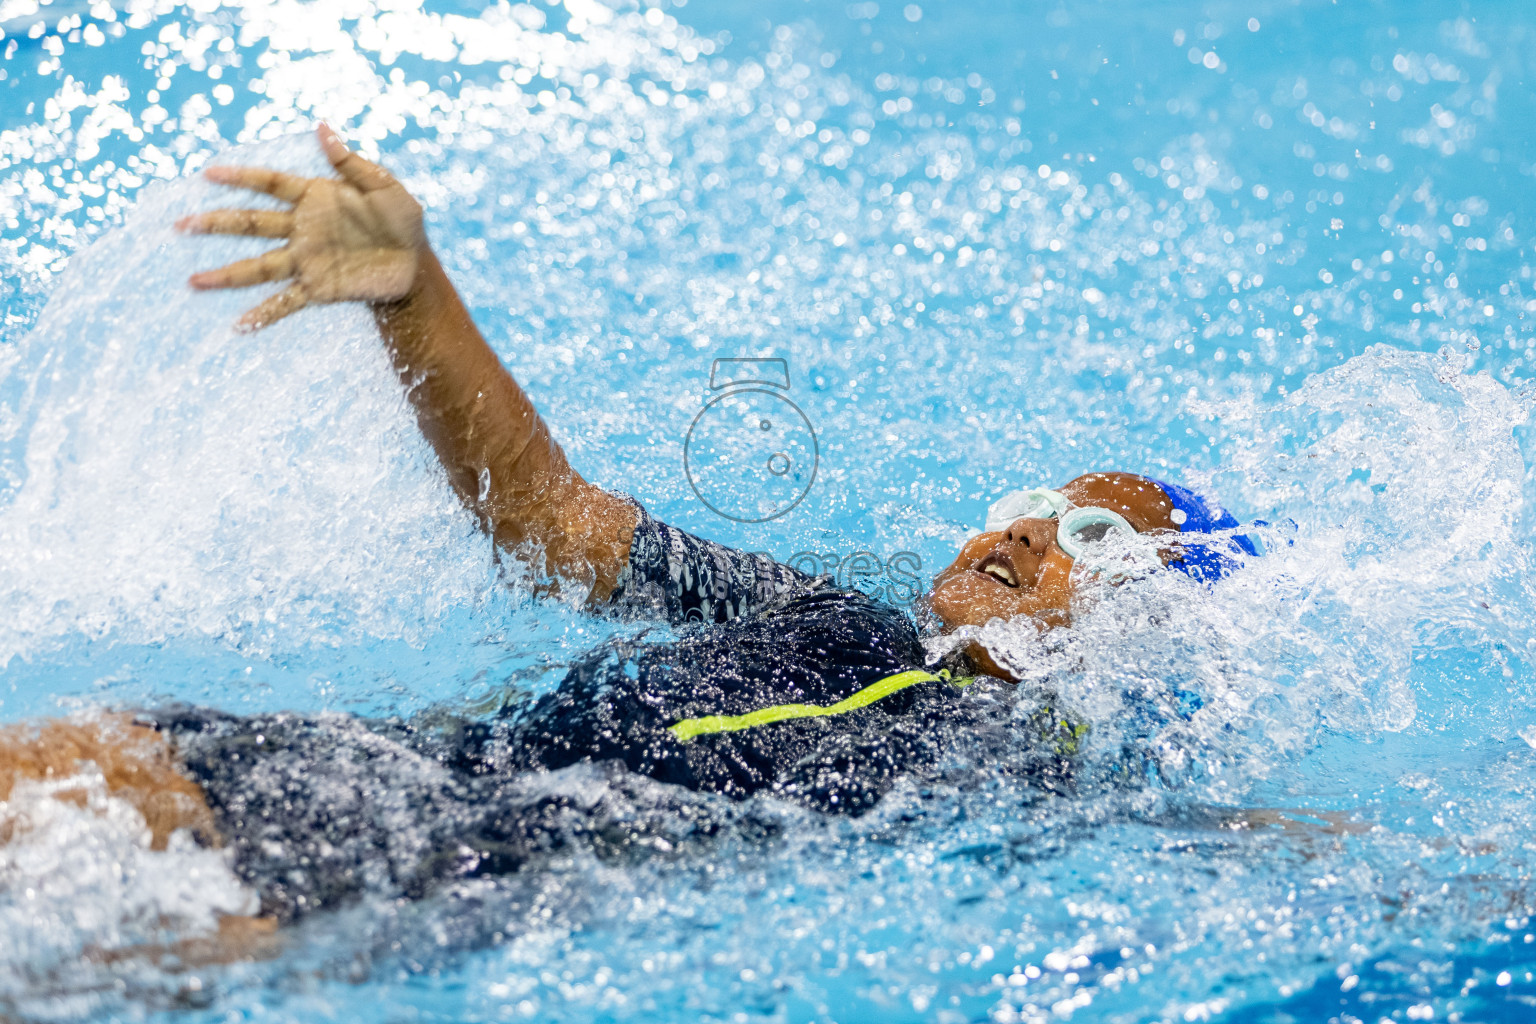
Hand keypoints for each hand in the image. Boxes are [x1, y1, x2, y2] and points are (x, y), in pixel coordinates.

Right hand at [178, 124, 425, 330]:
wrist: (417, 264)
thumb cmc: (403, 221)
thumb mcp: (384, 186)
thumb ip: (351, 163)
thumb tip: (324, 128)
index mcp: (315, 199)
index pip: (270, 184)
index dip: (241, 177)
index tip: (208, 173)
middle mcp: (303, 229)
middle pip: (252, 224)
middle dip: (216, 224)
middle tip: (180, 225)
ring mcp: (307, 260)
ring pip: (259, 266)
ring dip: (227, 274)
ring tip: (194, 281)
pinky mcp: (319, 287)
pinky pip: (287, 301)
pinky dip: (264, 314)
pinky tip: (239, 326)